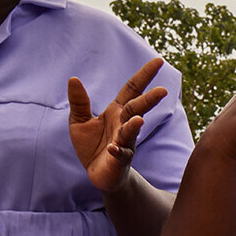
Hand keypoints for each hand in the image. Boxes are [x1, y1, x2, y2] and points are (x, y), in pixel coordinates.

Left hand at [69, 58, 169, 192]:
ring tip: (139, 119)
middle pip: (137, 108)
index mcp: (117, 111)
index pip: (133, 89)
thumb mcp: (79, 121)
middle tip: (163, 91)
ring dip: (134, 126)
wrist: (98, 173)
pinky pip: (120, 154)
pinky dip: (117, 151)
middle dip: (149, 100)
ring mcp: (125, 142)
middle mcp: (124, 124)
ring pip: (132, 131)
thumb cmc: (92, 145)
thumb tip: (73, 79)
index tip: (159, 61)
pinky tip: (113, 148)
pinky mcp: (119, 159)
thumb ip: (79, 102)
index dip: (144, 75)